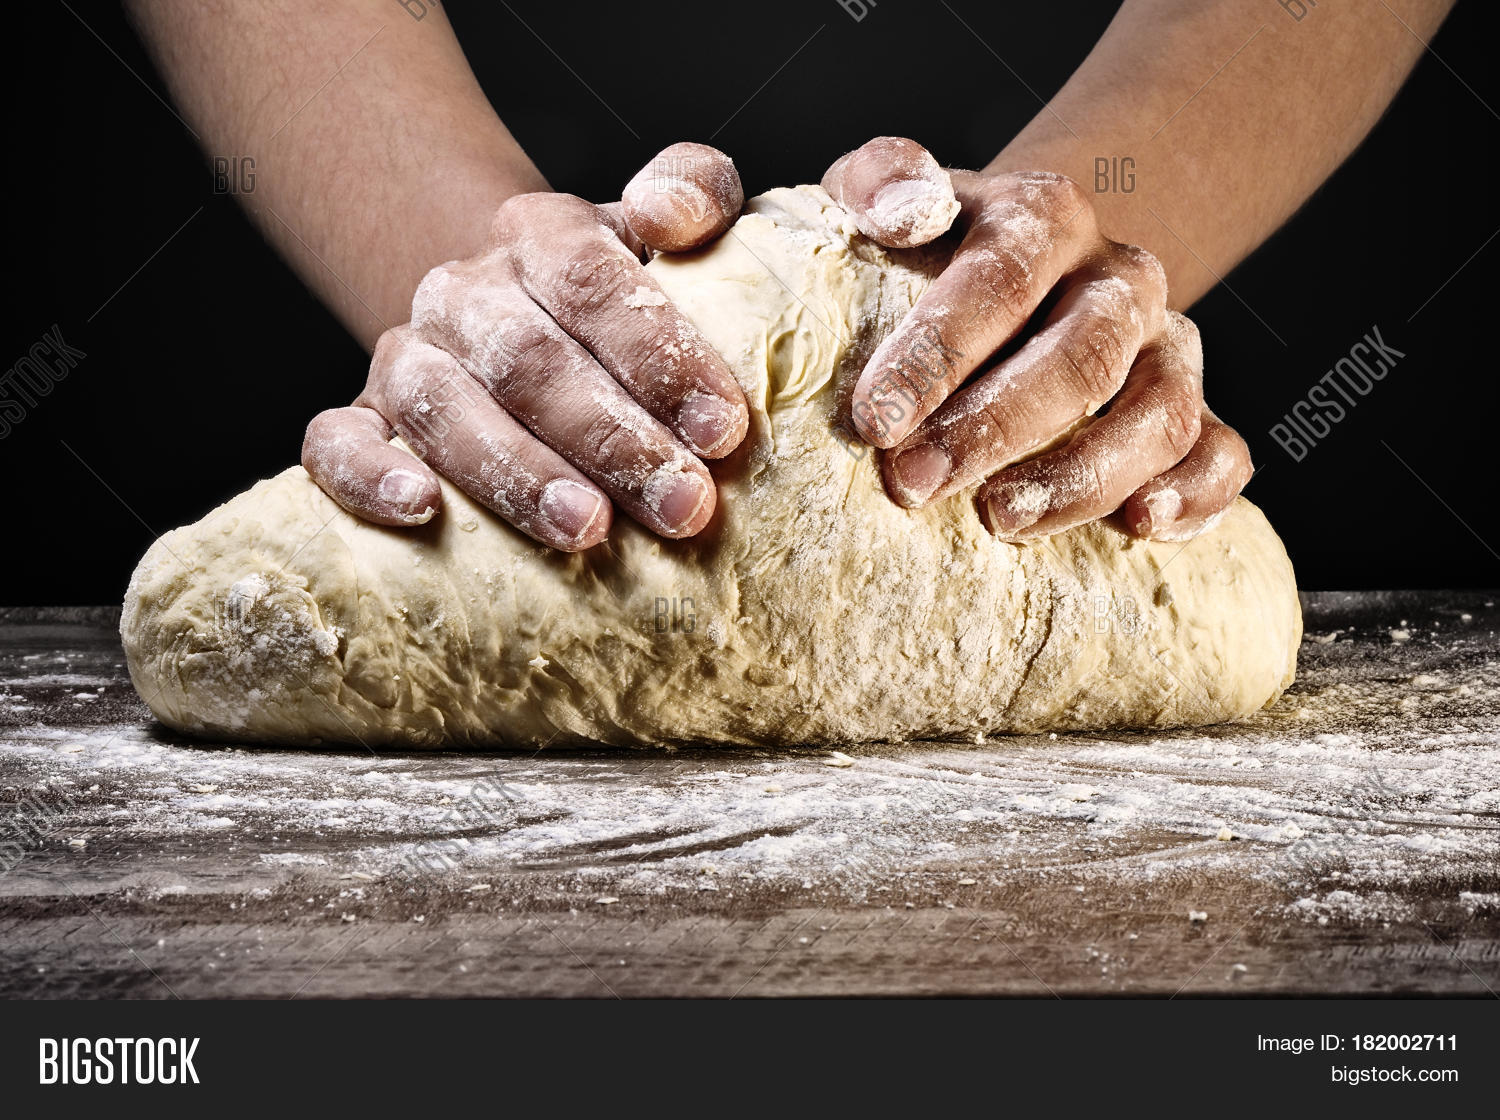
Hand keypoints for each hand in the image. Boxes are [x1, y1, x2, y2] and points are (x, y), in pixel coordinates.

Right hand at [302, 142, 747, 550]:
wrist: (520, 320)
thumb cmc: (616, 301)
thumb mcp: (666, 235)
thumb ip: (694, 193)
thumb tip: (670, 213)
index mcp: (540, 234)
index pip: (591, 280)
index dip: (658, 355)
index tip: (722, 429)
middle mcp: (464, 291)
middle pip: (529, 360)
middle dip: (612, 440)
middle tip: (682, 506)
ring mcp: (407, 356)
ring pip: (445, 409)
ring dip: (518, 473)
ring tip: (587, 529)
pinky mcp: (365, 419)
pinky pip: (337, 443)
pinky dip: (368, 477)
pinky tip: (421, 510)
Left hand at [823, 137, 1252, 542]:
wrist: (1019, 273)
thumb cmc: (934, 252)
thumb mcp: (891, 195)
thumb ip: (883, 179)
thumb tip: (904, 214)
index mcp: (1045, 217)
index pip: (1001, 278)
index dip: (937, 353)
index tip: (873, 420)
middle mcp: (1119, 279)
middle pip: (1082, 356)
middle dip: (993, 430)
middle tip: (911, 485)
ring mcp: (1168, 347)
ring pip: (1161, 414)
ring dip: (1080, 477)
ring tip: (997, 520)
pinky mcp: (1193, 410)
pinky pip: (1223, 455)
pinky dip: (1193, 495)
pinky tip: (1137, 528)